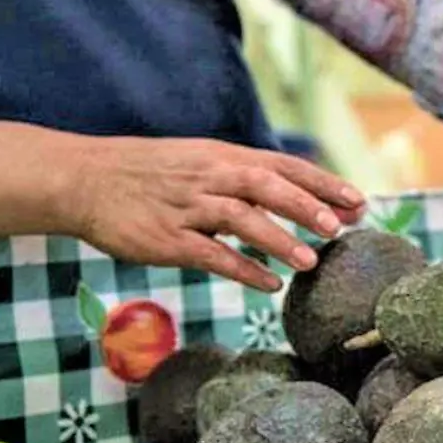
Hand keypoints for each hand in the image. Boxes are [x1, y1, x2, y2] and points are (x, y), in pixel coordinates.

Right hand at [66, 136, 365, 290]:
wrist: (84, 179)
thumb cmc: (153, 175)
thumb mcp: (202, 162)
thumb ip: (247, 178)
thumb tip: (301, 196)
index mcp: (223, 157)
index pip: (283, 165)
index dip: (322, 183)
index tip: (358, 201)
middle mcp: (209, 176)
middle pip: (266, 186)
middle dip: (305, 205)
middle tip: (340, 227)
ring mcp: (187, 207)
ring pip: (239, 218)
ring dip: (277, 239)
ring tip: (310, 261)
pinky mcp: (165, 238)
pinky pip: (209, 253)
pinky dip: (241, 269)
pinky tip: (268, 285)